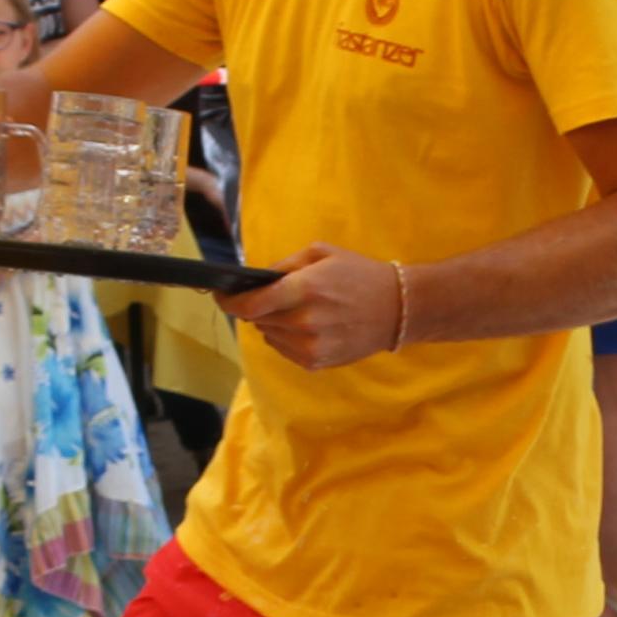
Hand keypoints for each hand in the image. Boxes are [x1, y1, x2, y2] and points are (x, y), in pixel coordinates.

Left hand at [221, 243, 401, 370]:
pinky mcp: (316, 362)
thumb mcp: (322, 254)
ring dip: (271, 322)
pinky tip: (305, 325)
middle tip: (269, 296)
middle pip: (256, 319)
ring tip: (294, 309)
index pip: (251, 304)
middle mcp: (304, 322)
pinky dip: (285, 337)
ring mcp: (310, 346)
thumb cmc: (359, 275)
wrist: (395, 309)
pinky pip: (283, 349)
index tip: (220, 295)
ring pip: (268, 335)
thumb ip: (285, 265)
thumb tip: (257, 279)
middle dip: (255, 307)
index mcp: (305, 290)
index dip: (229, 301)